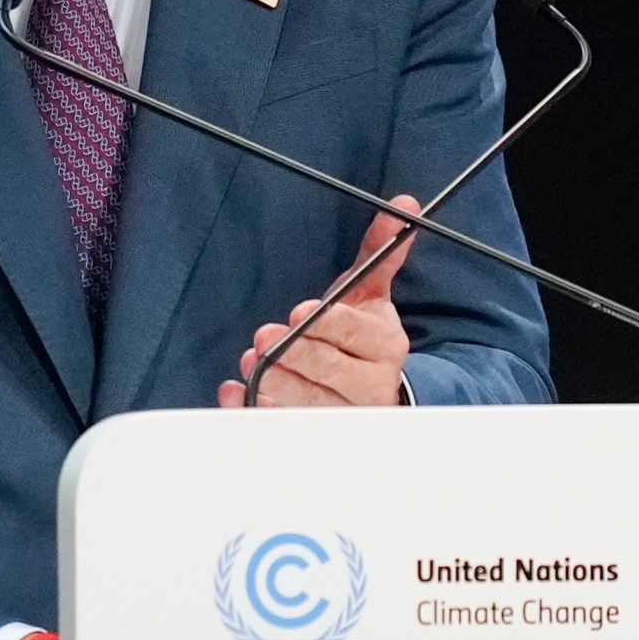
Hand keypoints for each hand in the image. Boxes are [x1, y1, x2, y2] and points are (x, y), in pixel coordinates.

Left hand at [217, 195, 416, 407]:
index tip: (301, 312)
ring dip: (276, 384)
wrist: (370, 386)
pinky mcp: (317, 432)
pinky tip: (235, 392)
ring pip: (310, 403)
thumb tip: (403, 207)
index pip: (356, 333)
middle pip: (332, 372)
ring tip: (250, 362)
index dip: (329, 323)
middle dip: (296, 354)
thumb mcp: (369, 292)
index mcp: (387, 345)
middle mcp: (372, 384)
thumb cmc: (360, 335)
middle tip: (265, 339)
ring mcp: (345, 413)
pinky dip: (257, 410)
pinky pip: (285, 426)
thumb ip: (380, 252)